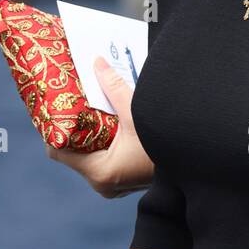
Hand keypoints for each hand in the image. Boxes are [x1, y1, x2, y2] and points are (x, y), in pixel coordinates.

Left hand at [45, 57, 153, 196]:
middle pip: (71, 154)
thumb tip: (98, 63)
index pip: (57, 151)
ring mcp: (114, 185)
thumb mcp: (137, 113)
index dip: (51, 129)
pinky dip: (100, 143)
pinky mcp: (124, 181)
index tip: (52, 107)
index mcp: (100, 172)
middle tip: (70, 104)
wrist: (197, 161)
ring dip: (86, 136)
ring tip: (87, 112)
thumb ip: (115, 87)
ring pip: (87, 157)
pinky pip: (102, 161)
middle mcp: (103, 183)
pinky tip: (105, 124)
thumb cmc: (166, 145)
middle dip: (69, 129)